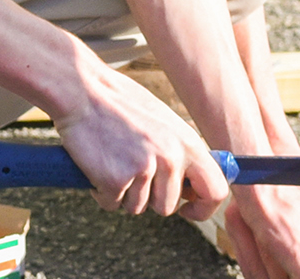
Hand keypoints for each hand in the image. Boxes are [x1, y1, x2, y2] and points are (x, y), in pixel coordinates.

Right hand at [50, 59, 228, 221]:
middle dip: (150, 199)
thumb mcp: (164, 122)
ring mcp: (144, 169)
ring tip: (114, 160)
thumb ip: (180, 151)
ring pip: (138, 207)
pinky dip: (102, 192)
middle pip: (168, 206)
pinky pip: (112, 204)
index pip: (216, 189)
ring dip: (124, 193)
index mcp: (187, 142)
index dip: (203, 207)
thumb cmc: (120, 104)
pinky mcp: (116, 180)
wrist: (83, 90)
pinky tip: (98, 165)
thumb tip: (193, 183)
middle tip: (133, 175)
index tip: (187, 208)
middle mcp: (171, 158)